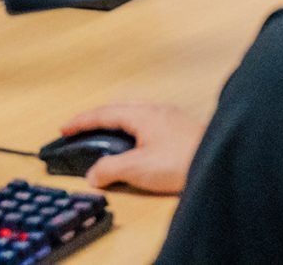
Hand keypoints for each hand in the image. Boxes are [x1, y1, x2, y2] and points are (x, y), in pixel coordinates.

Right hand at [55, 101, 203, 193]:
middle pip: (120, 109)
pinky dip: (132, 132)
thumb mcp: (136, 168)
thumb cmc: (181, 160)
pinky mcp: (180, 131)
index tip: (64, 128)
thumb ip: (109, 169)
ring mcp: (171, 119)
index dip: (81, 121)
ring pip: (135, 115)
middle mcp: (158, 111)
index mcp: (143, 114)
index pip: (105, 113)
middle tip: (81, 130)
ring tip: (104, 138)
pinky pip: (148, 125)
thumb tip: (94, 174)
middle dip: (98, 119)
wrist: (218, 162)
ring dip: (116, 125)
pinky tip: (135, 146)